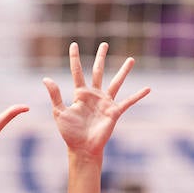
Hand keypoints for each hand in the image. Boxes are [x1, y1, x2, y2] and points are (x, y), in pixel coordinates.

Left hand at [43, 42, 149, 161]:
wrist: (82, 148)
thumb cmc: (70, 132)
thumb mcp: (60, 112)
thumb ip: (55, 95)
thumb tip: (46, 78)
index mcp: (80, 94)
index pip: (77, 72)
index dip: (75, 58)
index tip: (73, 44)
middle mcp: (94, 95)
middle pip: (98, 71)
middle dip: (101, 57)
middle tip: (104, 44)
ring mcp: (105, 102)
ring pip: (116, 82)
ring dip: (123, 71)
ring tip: (131, 59)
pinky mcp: (114, 112)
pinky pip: (128, 102)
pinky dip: (138, 95)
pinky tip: (148, 89)